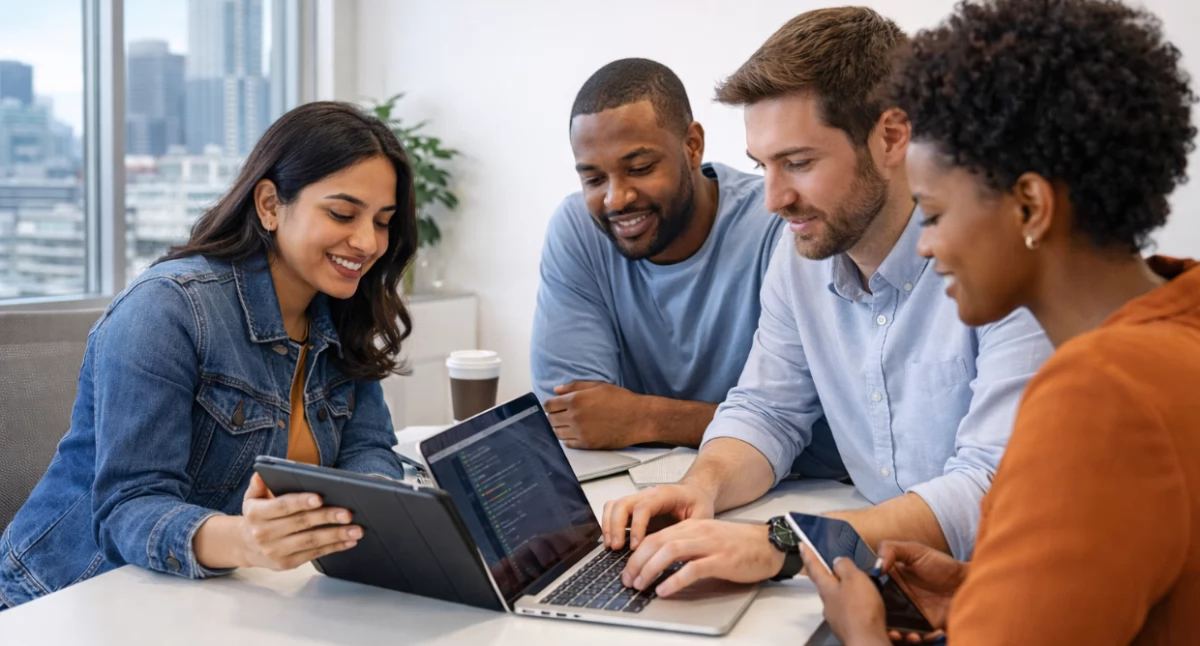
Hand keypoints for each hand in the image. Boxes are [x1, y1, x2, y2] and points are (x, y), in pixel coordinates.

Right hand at [238, 473, 362, 570]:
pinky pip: (314, 554)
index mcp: (256, 513)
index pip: (282, 506)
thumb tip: (261, 474)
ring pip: (311, 541)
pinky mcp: (287, 563)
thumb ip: (258, 484)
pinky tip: (349, 541)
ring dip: (336, 535)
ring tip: (356, 529)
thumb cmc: (258, 516)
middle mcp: (264, 534)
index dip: (301, 502)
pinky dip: (334, 547)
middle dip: (327, 517)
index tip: (320, 498)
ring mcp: (276, 551)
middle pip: (301, 523)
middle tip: (348, 513)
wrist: (246, 545)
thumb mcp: (252, 498)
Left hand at [544, 381, 650, 448]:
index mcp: (575, 400)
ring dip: (559, 428)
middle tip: (561, 414)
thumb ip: (575, 386)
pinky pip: (568, 444)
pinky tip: (576, 433)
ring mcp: (580, 432)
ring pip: (557, 433)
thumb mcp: (598, 386)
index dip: (550, 404)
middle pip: (550, 420)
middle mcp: (574, 417)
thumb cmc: (621, 400)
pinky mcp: (587, 445)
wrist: (638, 418)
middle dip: (553, 416)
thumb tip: (556, 390)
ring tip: (568, 424)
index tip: (554, 405)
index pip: (549, 405)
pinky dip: (568, 439)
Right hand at [601, 483, 714, 550]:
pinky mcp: (632, 508)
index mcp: (665, 494)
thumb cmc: (697, 503)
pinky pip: (613, 510)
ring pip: (614, 506)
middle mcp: (647, 494)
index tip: (636, 546)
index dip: (636, 527)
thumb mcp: (701, 516)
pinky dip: (608, 524)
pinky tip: (612, 541)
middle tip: (617, 547)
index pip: (643, 507)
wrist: (694, 493)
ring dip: (609, 525)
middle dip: (616, 526)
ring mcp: (638, 500)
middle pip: (623, 504)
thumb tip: (675, 550)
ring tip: (611, 546)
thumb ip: (689, 531)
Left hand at [620, 519, 783, 596]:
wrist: (769, 545)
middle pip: (658, 543)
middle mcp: (698, 531)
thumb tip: (659, 562)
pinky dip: (675, 580)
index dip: (637, 555)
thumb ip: (685, 546)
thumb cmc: (738, 545)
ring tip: (641, 584)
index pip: (655, 537)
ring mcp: (710, 544)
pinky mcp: (721, 560)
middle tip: (628, 580)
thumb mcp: (707, 539)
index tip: (628, 571)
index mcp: (692, 526)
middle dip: (638, 562)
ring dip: (651, 569)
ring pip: (670, 551)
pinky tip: (665, 590)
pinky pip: (693, 568)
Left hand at [801, 545, 890, 645]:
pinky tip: (871, 608)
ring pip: (842, 600)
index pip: (814, 567)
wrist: (867, 641)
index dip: (808, 554)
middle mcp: (828, 604)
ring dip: (851, 593)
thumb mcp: (854, 578)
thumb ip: (845, 566)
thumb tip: (838, 561)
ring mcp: (838, 618)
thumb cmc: (860, 611)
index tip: (801, 545)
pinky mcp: (850, 629)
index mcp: (827, 589)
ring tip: (864, 589)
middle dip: (835, 576)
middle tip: (843, 568)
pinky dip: (861, 608)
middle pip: (828, 585)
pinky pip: (854, 613)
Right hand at [877, 541, 965, 642]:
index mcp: (891, 584)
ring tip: (911, 637)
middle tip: (894, 632)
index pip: (874, 597)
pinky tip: (936, 633)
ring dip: (903, 638)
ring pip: (901, 632)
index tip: (874, 609)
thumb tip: (875, 568)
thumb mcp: (914, 549)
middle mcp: (898, 602)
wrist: (966, 580)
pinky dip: (927, 639)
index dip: (872, 605)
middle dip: (886, 628)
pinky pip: (923, 638)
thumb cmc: (940, 564)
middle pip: (884, 618)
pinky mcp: (928, 627)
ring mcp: (913, 616)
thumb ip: (890, 550)